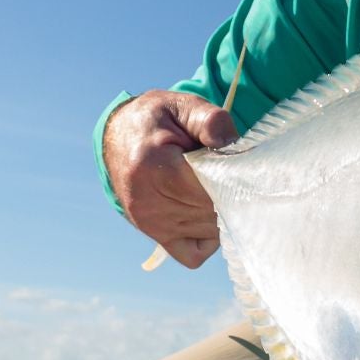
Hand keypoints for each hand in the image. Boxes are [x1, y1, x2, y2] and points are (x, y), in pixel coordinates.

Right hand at [105, 90, 237, 267]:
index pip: (206, 185)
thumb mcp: (181, 105)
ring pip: (208, 232)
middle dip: (231, 194)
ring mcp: (150, 224)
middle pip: (210, 210)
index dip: (231, 177)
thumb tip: (231, 144)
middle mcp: (147, 200)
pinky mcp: (156, 236)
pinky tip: (210, 211)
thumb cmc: (157, 120)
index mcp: (151, 164)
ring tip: (218, 187)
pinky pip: (194, 254)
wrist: (121, 136)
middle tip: (234, 174)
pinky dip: (209, 237)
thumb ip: (209, 119)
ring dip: (222, 212)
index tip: (239, 164)